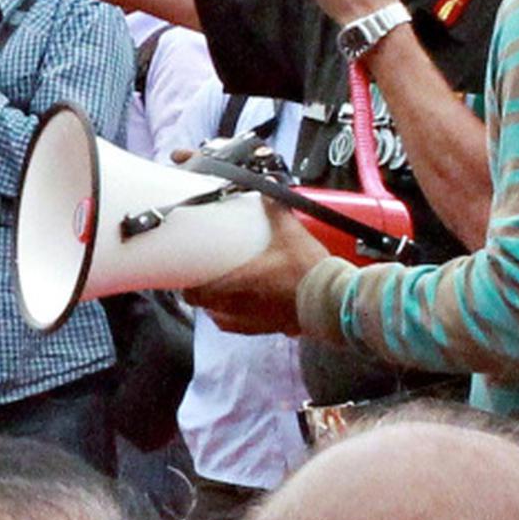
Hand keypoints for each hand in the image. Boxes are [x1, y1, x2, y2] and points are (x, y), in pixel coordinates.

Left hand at [182, 201, 328, 334]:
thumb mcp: (290, 233)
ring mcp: (252, 322)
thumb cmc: (307, 271)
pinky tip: (241, 307)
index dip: (187, 286)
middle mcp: (239, 307)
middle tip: (204, 277)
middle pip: (205, 307)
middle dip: (201, 294)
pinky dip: (235, 318)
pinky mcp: (268, 330)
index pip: (196, 294)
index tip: (186, 274)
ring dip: (216, 307)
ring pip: (221, 319)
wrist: (332, 301)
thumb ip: (276, 210)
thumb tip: (271, 190)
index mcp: (237, 284)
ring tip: (220, 292)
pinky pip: (241, 328)